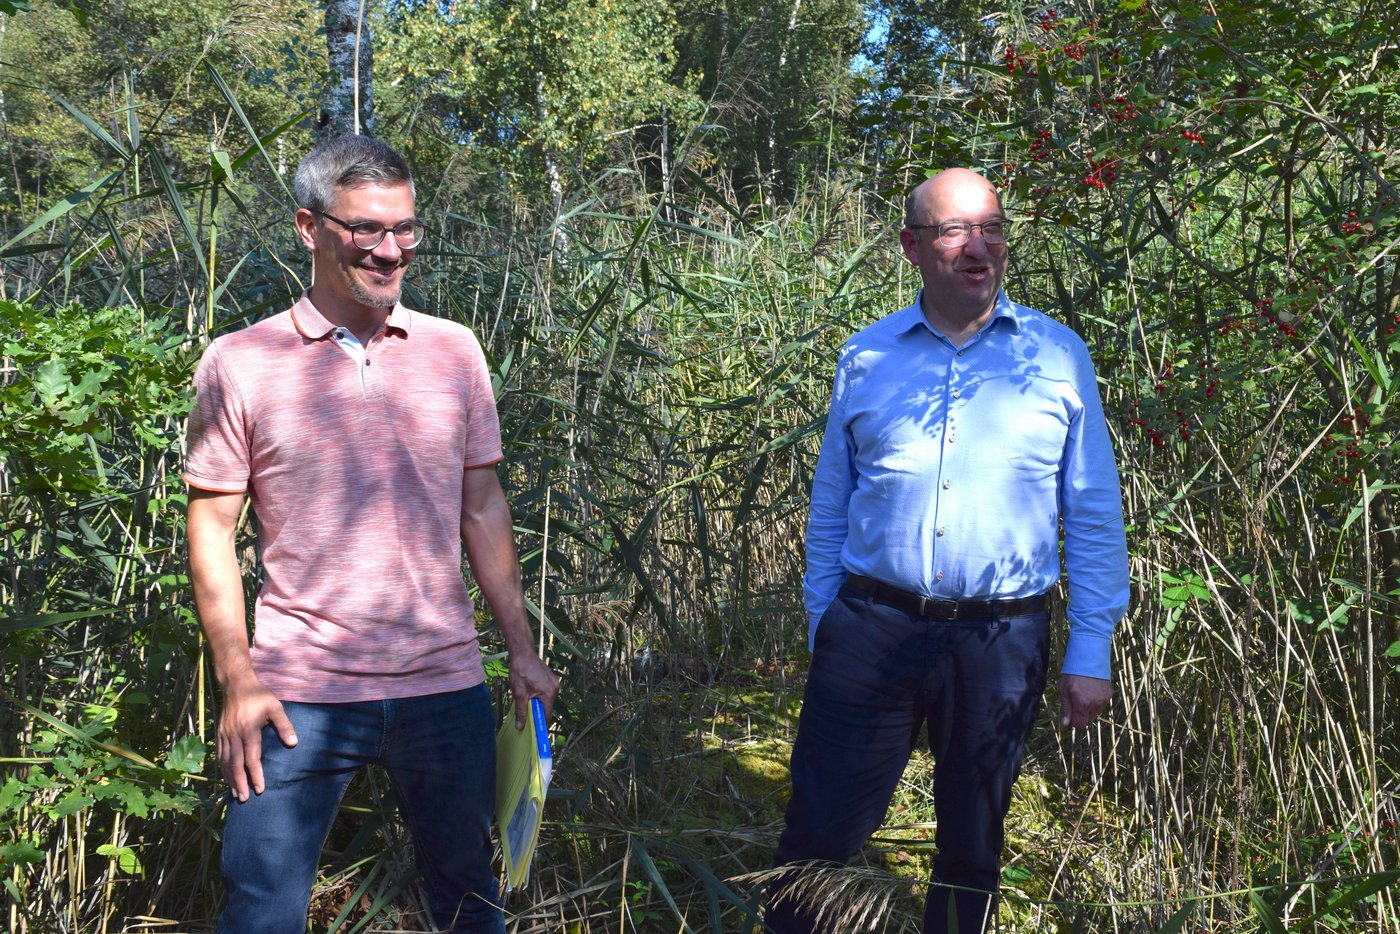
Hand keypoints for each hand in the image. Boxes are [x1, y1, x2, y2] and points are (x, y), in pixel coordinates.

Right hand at [217, 677, 296, 801]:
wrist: (236, 684)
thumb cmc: (259, 696)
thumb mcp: (275, 707)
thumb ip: (284, 725)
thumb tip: (293, 743)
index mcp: (248, 730)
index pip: (251, 758)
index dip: (255, 775)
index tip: (260, 789)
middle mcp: (233, 735)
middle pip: (235, 765)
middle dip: (240, 783)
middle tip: (244, 799)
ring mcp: (224, 735)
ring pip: (225, 762)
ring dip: (230, 779)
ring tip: (235, 794)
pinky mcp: (219, 733)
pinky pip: (219, 755)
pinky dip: (222, 768)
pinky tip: (226, 776)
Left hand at [508, 651, 560, 727]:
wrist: (522, 653)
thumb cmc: (521, 670)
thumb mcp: (519, 693)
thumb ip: (521, 711)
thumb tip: (521, 726)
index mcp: (550, 692)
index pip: (547, 715)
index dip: (541, 725)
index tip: (535, 733)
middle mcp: (555, 688)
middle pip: (547, 708)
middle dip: (537, 714)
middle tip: (526, 718)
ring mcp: (554, 683)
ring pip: (546, 701)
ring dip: (536, 704)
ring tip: (525, 702)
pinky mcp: (550, 679)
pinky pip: (545, 693)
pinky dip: (538, 697)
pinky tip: (528, 694)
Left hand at [1058, 674, 1110, 729]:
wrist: (1089, 658)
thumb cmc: (1073, 673)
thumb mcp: (1063, 690)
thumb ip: (1065, 709)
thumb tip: (1065, 725)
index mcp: (1083, 704)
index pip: (1080, 725)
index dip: (1073, 722)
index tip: (1069, 714)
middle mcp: (1095, 705)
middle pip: (1087, 721)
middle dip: (1080, 716)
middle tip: (1074, 703)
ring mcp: (1104, 700)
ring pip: (1094, 714)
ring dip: (1088, 710)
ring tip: (1082, 695)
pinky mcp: (1108, 695)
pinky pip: (1101, 706)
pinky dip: (1095, 703)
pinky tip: (1090, 692)